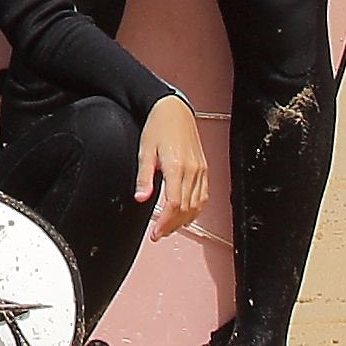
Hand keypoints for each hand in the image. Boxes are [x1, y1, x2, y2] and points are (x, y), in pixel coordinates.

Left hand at [136, 95, 213, 242]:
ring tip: (170, 228)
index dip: (165, 222)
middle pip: (186, 208)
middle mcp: (192, 169)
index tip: (156, 233)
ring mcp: (200, 169)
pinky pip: (203, 195)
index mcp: (177, 166)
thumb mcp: (144, 150)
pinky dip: (196, 209)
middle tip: (159, 234)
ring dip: (184, 220)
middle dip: (172, 225)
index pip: (174, 204)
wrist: (174, 110)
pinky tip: (186, 215)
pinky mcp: (204, 168)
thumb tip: (141, 198)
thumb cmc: (158, 127)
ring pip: (197, 205)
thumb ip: (144, 177)